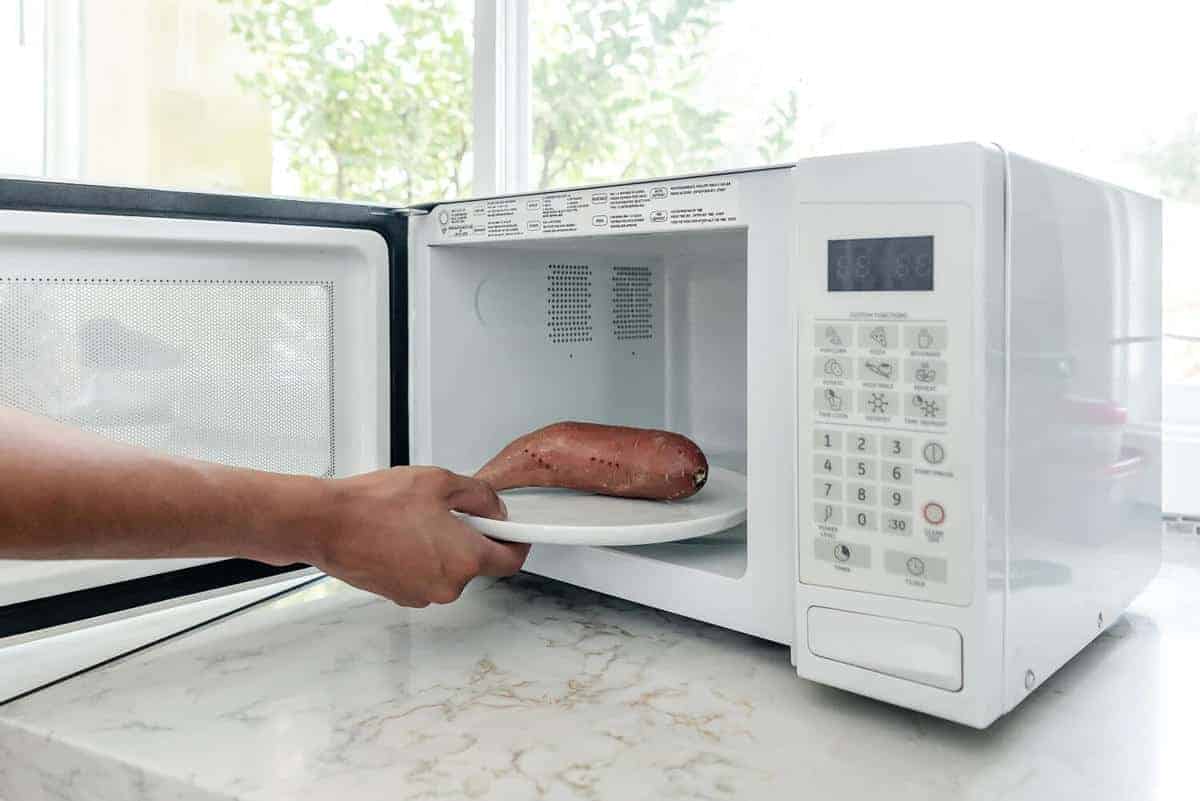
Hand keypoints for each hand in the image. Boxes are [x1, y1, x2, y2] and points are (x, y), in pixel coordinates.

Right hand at [306, 467, 529, 606]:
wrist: (327, 524)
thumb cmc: (376, 504)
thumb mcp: (440, 482)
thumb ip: (480, 496)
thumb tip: (495, 509)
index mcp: (465, 559)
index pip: (511, 561)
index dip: (516, 543)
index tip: (512, 531)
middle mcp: (447, 585)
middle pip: (476, 564)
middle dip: (470, 538)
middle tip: (448, 511)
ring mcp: (422, 594)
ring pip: (447, 569)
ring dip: (442, 548)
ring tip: (416, 520)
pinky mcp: (399, 595)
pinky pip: (423, 576)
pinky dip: (420, 558)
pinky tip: (400, 534)